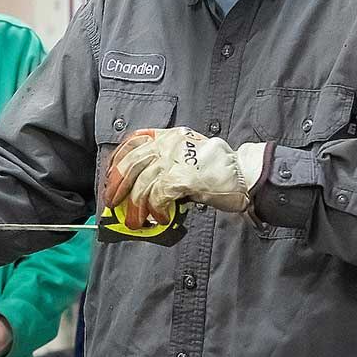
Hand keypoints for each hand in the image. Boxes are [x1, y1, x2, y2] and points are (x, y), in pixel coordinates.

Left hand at [103, 128, 268, 225]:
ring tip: (135, 220)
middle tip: (112, 202)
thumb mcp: (190, 155)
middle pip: (133, 163)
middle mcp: (170, 144)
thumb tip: (142, 186)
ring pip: (143, 184)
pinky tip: (158, 217)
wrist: (246, 174)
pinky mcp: (184, 178)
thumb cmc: (220, 169)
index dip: (118, 159)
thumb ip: (167, 164)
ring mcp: (177, 160)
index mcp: (170, 136)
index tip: (110, 174)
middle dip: (118, 185)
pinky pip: (159, 196)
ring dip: (135, 206)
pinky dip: (155, 209)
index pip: (134, 141)